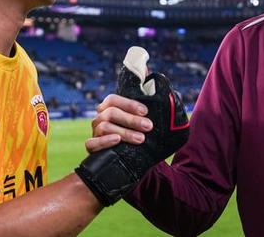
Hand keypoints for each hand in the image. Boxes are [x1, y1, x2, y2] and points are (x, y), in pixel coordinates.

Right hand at [76, 47, 189, 205]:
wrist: (130, 166)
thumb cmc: (140, 142)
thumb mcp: (147, 127)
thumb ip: (153, 112)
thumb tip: (171, 96)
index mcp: (111, 109)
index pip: (113, 99)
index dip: (129, 103)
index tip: (146, 111)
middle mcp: (101, 119)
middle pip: (110, 112)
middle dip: (131, 119)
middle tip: (149, 126)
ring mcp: (95, 134)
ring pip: (104, 126)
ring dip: (124, 131)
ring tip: (140, 139)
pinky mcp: (92, 149)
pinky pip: (91, 143)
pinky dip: (104, 141)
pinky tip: (117, 141)